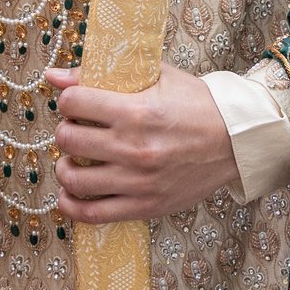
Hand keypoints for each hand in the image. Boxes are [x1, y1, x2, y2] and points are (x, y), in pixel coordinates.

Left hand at [47, 65, 241, 223]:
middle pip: (68, 140)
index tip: (77, 104)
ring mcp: (138, 181)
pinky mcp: (145, 206)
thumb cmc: (197, 105)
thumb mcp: (156, 76)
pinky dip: (72, 205)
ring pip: (73, 179)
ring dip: (66, 167)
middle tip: (78, 129)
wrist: (236, 140)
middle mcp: (133, 147)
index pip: (73, 103)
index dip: (69, 101)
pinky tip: (71, 194)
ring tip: (75, 161)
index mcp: (136, 111)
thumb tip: (54, 76)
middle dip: (66, 131)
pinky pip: (92, 214)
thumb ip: (105, 74)